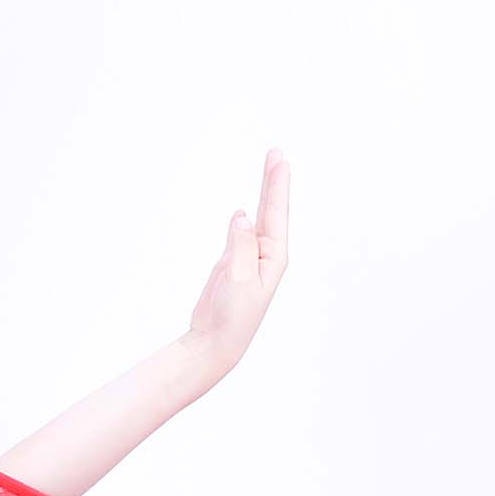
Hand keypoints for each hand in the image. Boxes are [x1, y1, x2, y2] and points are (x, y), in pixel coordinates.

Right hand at [181, 148, 290, 383]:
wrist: (215, 341)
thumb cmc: (232, 317)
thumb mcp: (239, 279)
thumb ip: (240, 246)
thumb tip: (241, 216)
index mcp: (273, 257)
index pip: (276, 214)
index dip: (276, 186)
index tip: (279, 160)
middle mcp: (265, 255)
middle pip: (271, 211)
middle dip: (273, 182)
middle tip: (276, 154)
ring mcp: (249, 259)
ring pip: (257, 220)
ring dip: (262, 195)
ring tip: (268, 169)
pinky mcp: (233, 265)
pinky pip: (240, 235)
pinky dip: (242, 219)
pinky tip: (243, 210)